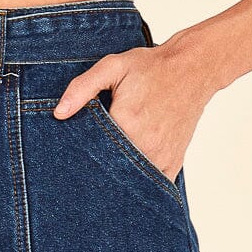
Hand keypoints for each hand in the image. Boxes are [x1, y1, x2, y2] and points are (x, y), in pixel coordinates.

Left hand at [53, 28, 224, 181]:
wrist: (193, 69)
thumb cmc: (151, 67)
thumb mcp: (113, 67)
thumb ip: (83, 88)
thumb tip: (59, 113)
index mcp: (127, 124)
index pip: (94, 152)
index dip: (84, 153)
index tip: (80, 152)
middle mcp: (145, 146)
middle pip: (111, 170)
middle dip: (100, 169)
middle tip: (95, 162)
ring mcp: (161, 159)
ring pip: (131, 180)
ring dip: (120, 177)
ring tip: (113, 164)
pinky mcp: (172, 165)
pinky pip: (151, 185)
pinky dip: (140, 181)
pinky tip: (131, 171)